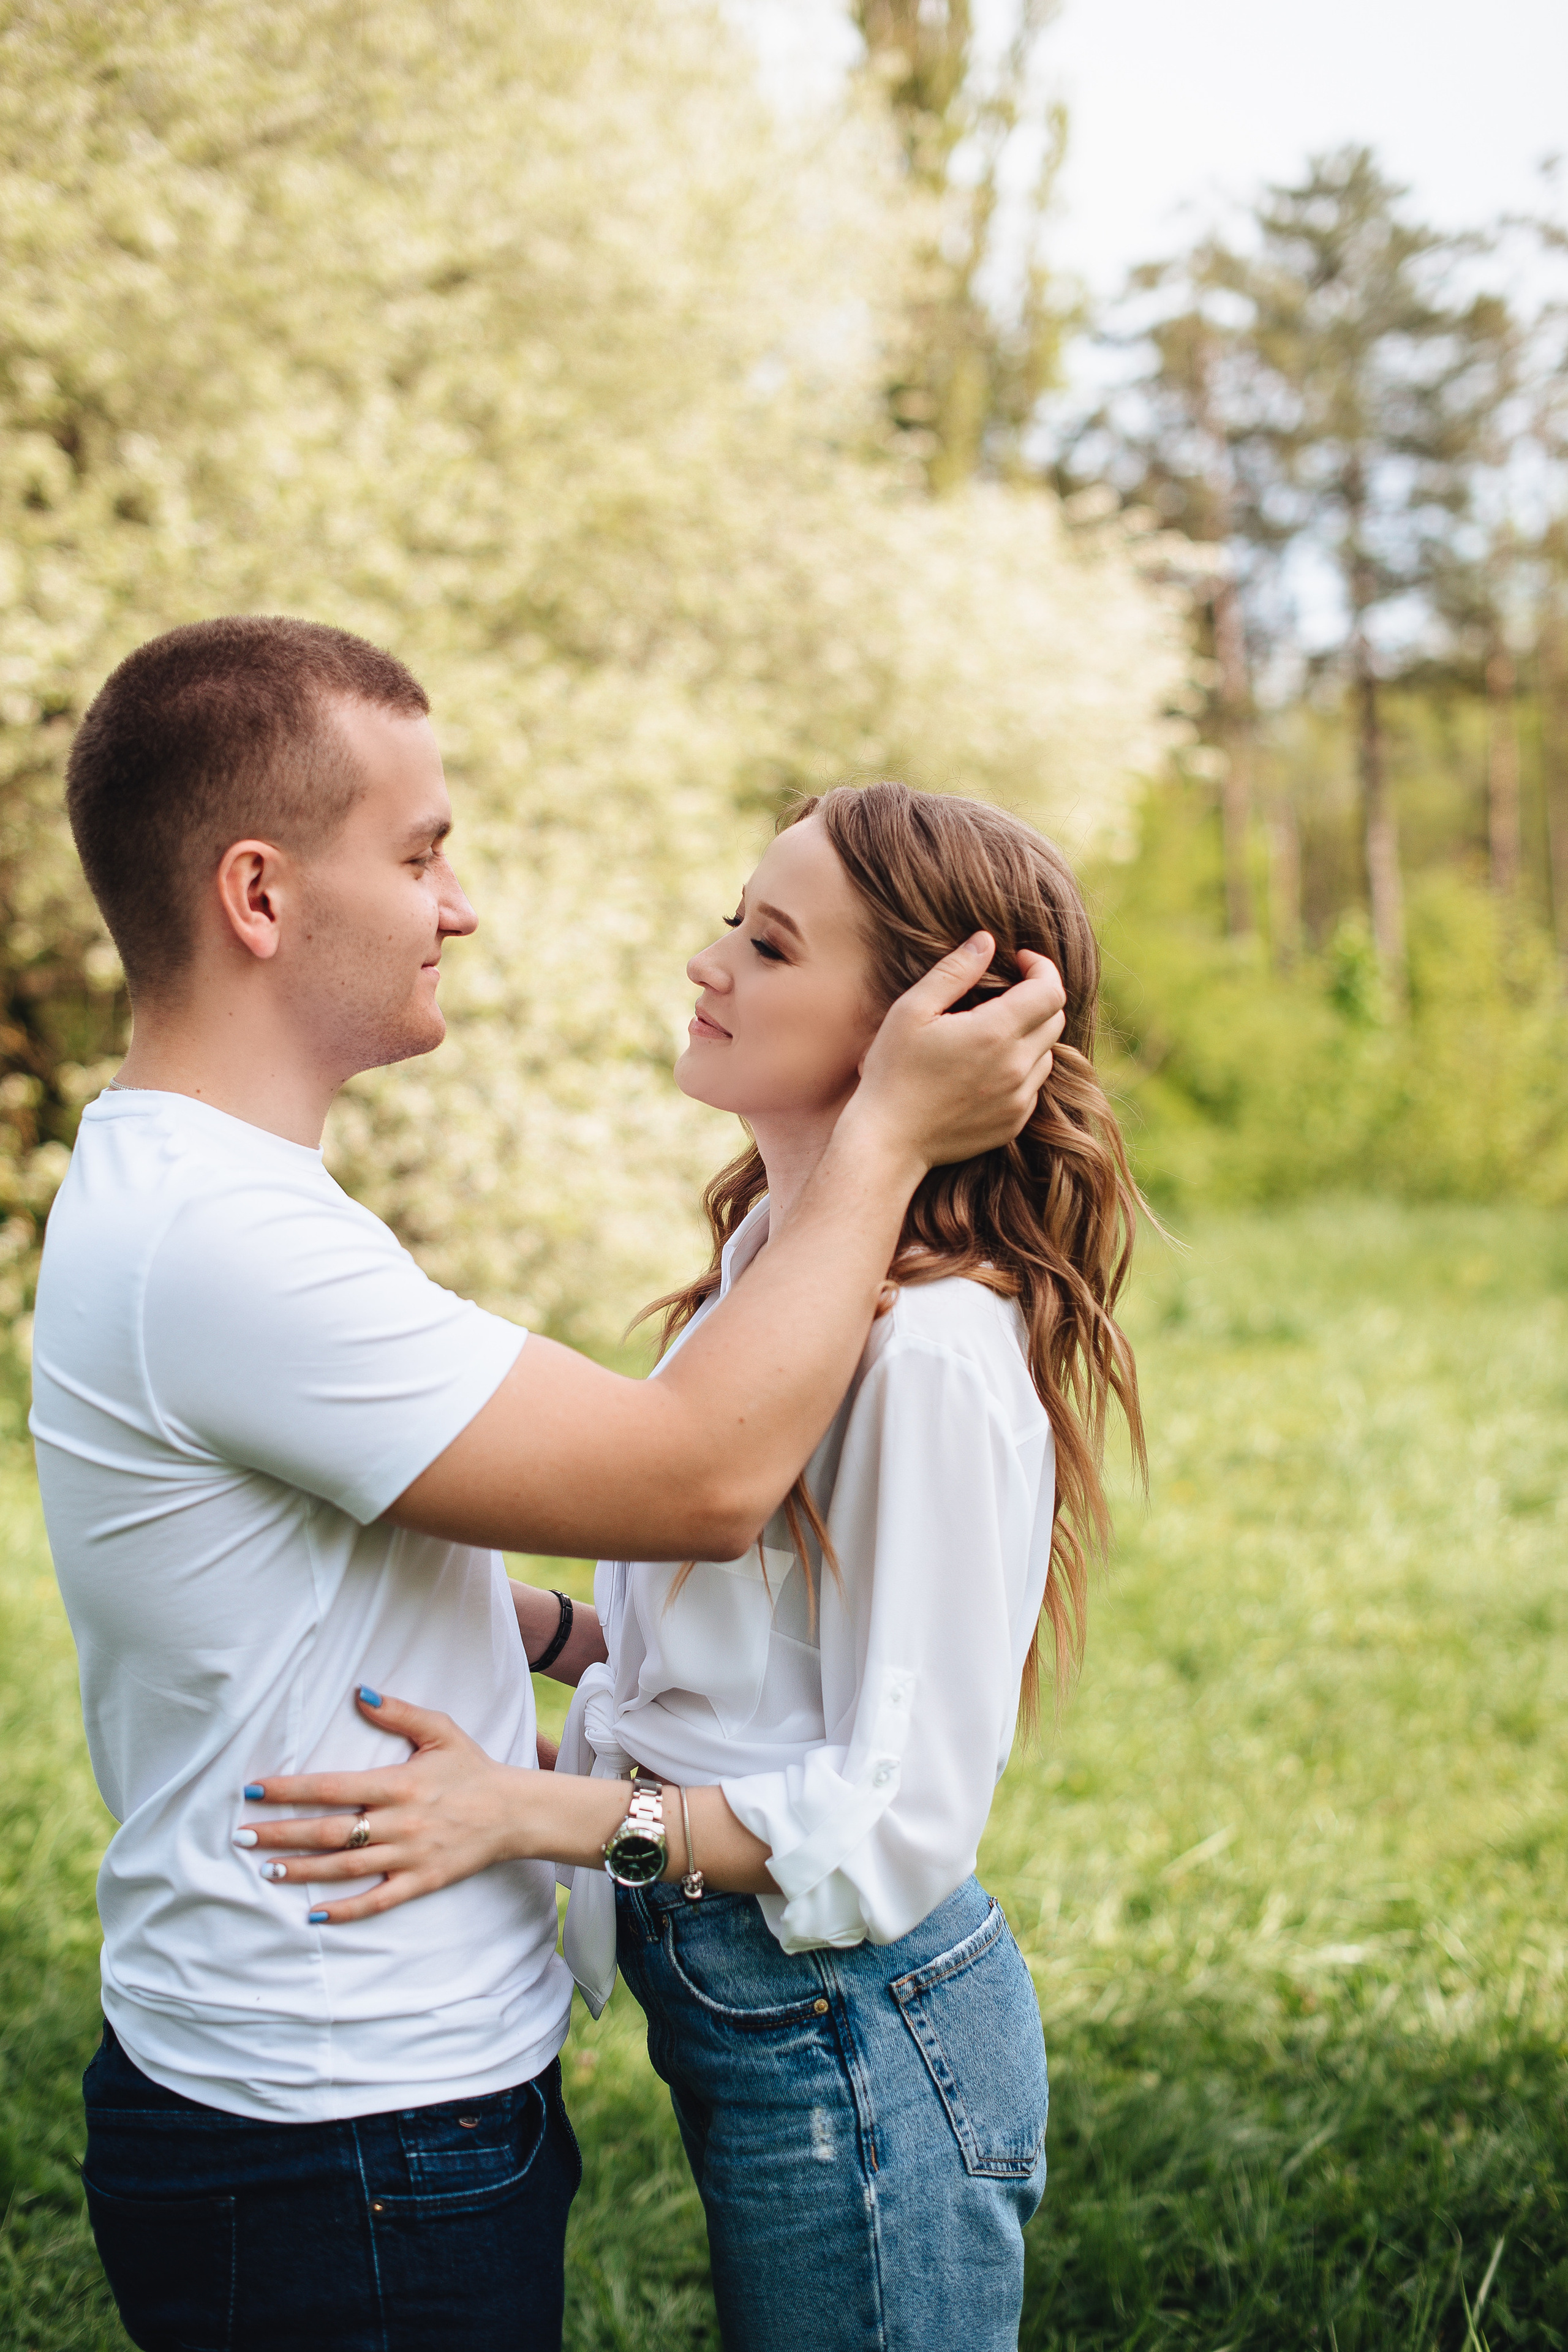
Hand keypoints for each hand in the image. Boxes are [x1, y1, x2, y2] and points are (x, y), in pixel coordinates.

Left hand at [236, 1690, 535, 1925]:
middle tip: (242, 1836)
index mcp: (398, 1783)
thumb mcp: (440, 1730)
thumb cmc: (471, 1769)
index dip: (291, 1789)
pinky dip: (345, 1911)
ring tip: (266, 1869)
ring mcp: (409, 1855)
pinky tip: (314, 1914)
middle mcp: (399, 1821)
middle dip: (281, 1834)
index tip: (255, 1789)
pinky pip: (376, 1901)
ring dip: (302, 1870)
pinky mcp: (420, 1882)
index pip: (332, 1787)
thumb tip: (358, 1691)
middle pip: (328, 1831)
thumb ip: (398, 1713)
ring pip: (345, 1867)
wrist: (514, 1813)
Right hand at [852, 936, 1065, 1171]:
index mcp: (994, 1033)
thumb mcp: (912, 1011)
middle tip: (1005, 991)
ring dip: (1030, 1034)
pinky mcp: (1014, 1121)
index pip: (1050, 990)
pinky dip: (1021, 1067)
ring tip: (992, 1031)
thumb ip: (954, 971)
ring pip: (1048, 1052)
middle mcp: (1016, 1067)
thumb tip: (986, 941)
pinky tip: (986, 1067)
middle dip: (1037, 996)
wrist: (888, 1140)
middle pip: (1055, 1018)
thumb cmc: (893, 1071)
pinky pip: (1034, 1084)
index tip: (1020, 961)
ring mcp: (1019, 1098)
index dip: (1042, 968)